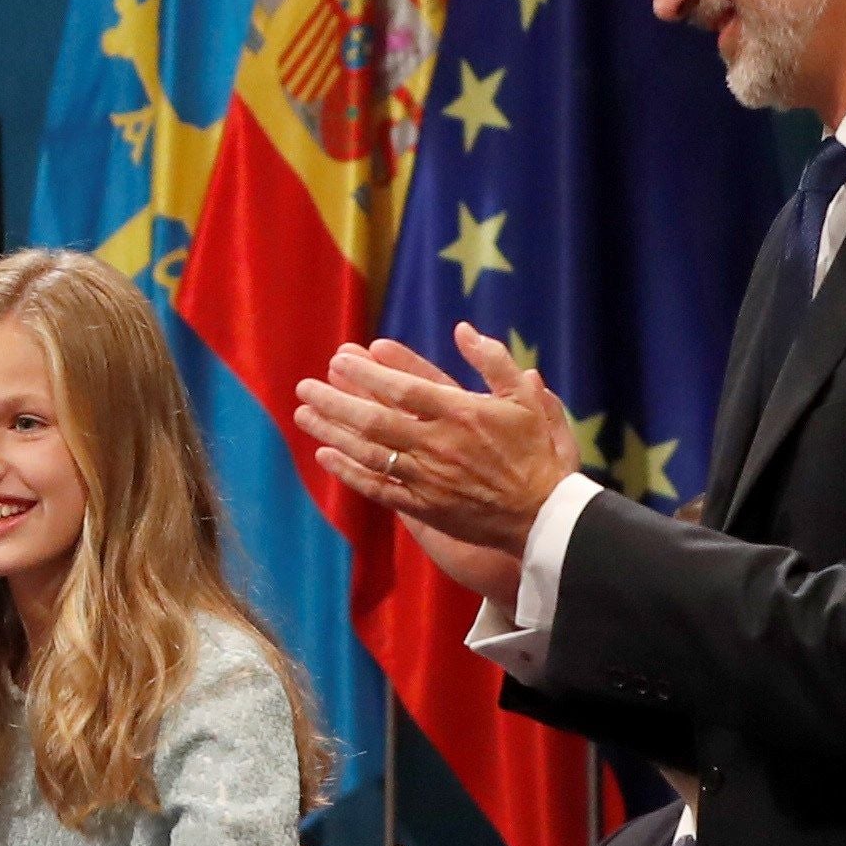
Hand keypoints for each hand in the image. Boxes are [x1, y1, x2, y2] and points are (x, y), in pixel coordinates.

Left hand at [290, 326, 575, 567]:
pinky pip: (377, 487)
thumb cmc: (535, 453)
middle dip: (335, 401)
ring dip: (332, 432)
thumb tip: (462, 330)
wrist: (541, 515)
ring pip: (368, 452)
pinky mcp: (422, 506)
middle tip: (304, 386)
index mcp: (461, 413)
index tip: (340, 359)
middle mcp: (438, 445)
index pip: (403, 388)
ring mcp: (426, 478)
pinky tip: (325, 456)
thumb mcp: (525, 398)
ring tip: (304, 414)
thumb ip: (493, 360)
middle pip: (375, 420)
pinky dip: (349, 472)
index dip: (368, 374)